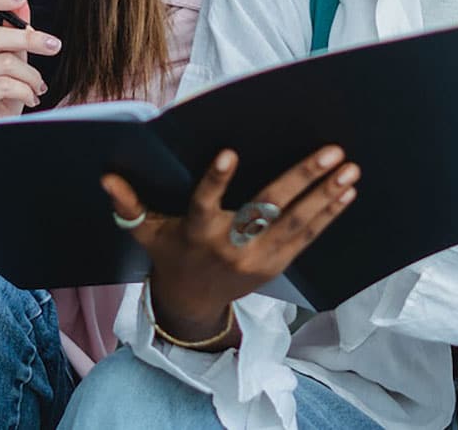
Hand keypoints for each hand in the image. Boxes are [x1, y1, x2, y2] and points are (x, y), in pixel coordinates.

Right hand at [0, 0, 61, 120]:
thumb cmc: (1, 98)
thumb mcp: (12, 60)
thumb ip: (15, 33)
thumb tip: (23, 5)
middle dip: (30, 39)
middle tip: (53, 46)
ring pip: (5, 63)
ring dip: (31, 75)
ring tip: (38, 86)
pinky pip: (4, 85)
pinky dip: (25, 91)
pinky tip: (30, 98)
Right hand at [104, 145, 359, 348]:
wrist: (193, 304)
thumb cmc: (170, 254)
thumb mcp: (145, 233)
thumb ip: (129, 206)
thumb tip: (107, 178)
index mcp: (196, 233)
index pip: (204, 204)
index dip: (215, 180)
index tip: (228, 152)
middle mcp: (230, 246)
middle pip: (267, 210)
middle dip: (301, 180)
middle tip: (330, 153)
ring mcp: (258, 258)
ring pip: (296, 224)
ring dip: (325, 196)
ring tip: (350, 169)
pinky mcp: (277, 265)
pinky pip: (306, 238)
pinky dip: (328, 215)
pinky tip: (347, 193)